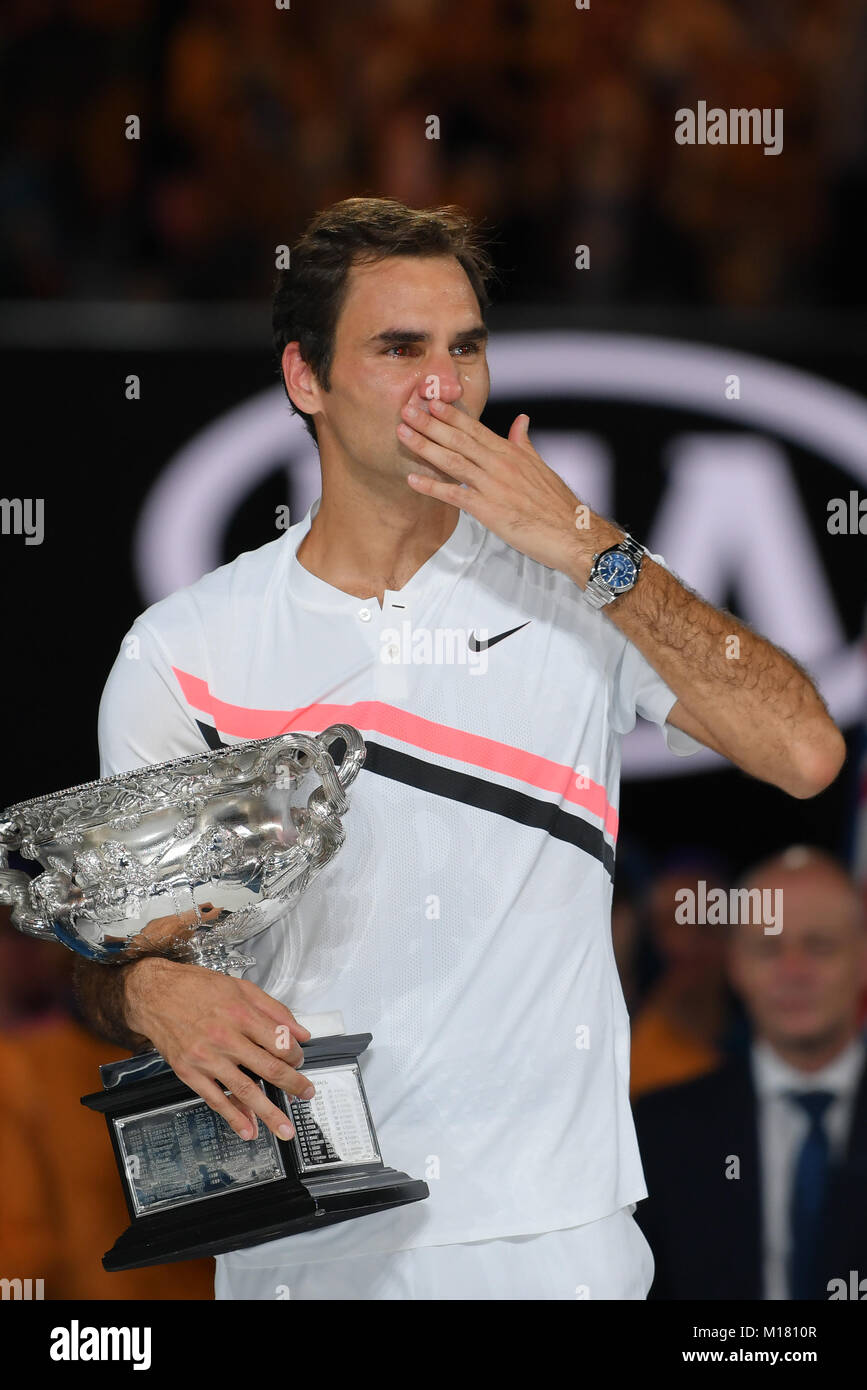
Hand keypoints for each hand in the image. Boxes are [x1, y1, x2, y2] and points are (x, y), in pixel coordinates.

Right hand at [124, 956, 313, 1141]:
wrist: (154, 995)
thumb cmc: (197, 988)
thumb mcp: (241, 987)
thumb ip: (274, 1010)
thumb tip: (300, 1033)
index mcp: (241, 1014)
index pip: (280, 1042)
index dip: (296, 1055)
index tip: (299, 1060)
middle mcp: (225, 1038)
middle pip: (269, 1069)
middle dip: (293, 1085)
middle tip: (306, 1094)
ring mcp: (206, 1058)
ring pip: (245, 1091)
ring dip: (268, 1113)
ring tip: (284, 1128)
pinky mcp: (189, 1073)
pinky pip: (215, 1100)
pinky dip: (234, 1117)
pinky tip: (248, 1129)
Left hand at [398, 398, 620, 578]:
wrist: (573, 532)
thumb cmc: (557, 503)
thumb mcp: (540, 466)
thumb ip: (524, 443)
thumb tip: (521, 420)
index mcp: (511, 452)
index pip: (475, 428)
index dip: (451, 414)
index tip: (430, 400)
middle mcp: (500, 464)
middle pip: (459, 439)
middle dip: (431, 423)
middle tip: (406, 408)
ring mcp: (494, 486)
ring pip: (454, 461)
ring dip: (425, 446)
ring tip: (403, 433)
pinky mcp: (490, 510)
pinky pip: (456, 495)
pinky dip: (433, 487)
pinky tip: (412, 479)